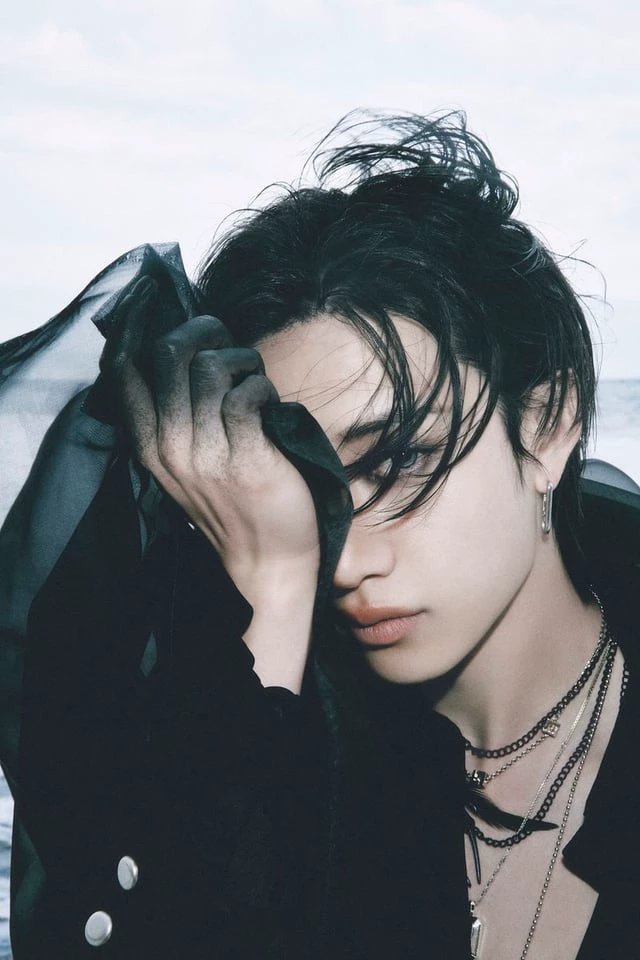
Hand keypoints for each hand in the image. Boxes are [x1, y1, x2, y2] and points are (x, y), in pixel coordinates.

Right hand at [104, 278, 320, 599]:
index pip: (123, 368)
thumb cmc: (232, 499)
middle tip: (228, 345)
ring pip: (210, 367)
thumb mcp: (186, 459)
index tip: (162, 305)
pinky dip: (262, 387)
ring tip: (254, 382)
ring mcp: (205, 454)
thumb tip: (185, 345)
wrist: (266, 559)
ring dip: (242, 362)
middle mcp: (168, 446)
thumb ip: (175, 411)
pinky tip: (269, 405)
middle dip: (205, 332)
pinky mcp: (245, 459)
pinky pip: (246, 394)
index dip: (141, 324)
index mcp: (148, 441)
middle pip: (168, 352)